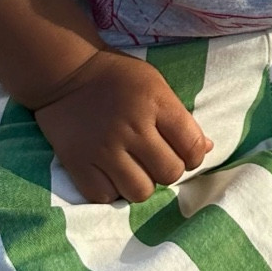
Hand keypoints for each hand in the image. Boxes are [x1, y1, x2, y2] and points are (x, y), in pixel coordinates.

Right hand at [32, 52, 211, 203]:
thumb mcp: (156, 85)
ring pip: (140, 191)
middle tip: (155, 160)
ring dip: (141, 184)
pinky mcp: (78, 163)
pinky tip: (111, 174)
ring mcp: (103, 148)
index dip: (194, 156)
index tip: (184, 153)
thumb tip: (206, 150)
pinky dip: (112, 190)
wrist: (65, 73)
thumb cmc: (117, 78)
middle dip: (168, 170)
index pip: (192, 147)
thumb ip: (181, 118)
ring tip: (134, 169)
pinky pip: (105, 197)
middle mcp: (131, 127)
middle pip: (169, 173)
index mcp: (155, 103)